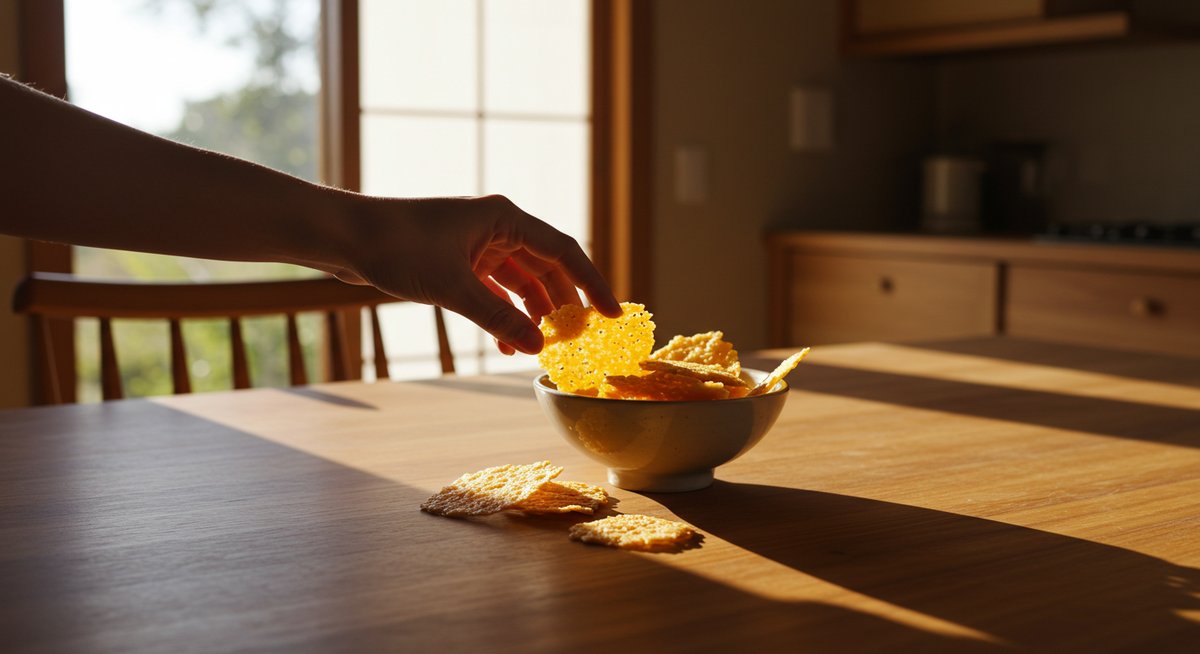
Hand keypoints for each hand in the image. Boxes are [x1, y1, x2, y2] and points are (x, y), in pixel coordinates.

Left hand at [329, 194, 621, 354]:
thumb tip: (537, 346)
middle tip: (580, 340)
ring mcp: (477, 245)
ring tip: (541, 348)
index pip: (564, 251)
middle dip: (562, 305)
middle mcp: (496, 227)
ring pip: (520, 282)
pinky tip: (506, 343)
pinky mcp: (457, 262)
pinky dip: (503, 315)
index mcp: (503, 218)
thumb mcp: (453, 288)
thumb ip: (498, 318)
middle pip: (546, 268)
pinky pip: (494, 291)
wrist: (345, 236)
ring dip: (531, 315)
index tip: (613, 315)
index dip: (592, 284)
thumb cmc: (397, 247)